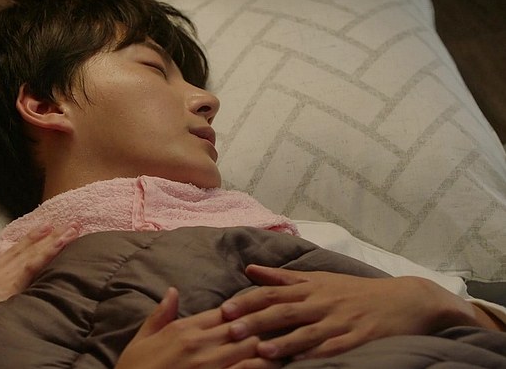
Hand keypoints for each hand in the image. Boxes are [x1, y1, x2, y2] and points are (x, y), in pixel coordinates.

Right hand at [116, 287, 279, 368]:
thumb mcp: (142, 339)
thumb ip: (161, 315)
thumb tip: (173, 291)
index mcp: (183, 329)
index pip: (223, 312)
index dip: (243, 310)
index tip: (259, 308)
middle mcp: (199, 344)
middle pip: (242, 326)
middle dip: (260, 326)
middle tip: (279, 324)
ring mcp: (209, 365)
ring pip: (250, 347)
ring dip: (266, 346)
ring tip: (282, 344)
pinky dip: (261, 366)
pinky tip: (273, 364)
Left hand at [220, 265, 482, 360]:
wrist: (405, 300)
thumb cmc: (354, 291)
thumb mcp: (318, 278)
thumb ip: (282, 276)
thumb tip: (249, 269)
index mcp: (309, 287)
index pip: (271, 292)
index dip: (247, 301)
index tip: (224, 310)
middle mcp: (321, 302)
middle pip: (283, 310)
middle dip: (256, 321)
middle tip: (231, 330)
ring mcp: (339, 321)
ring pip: (306, 332)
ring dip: (282, 342)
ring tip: (261, 351)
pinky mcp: (358, 338)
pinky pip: (334, 347)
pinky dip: (316, 354)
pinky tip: (300, 362)